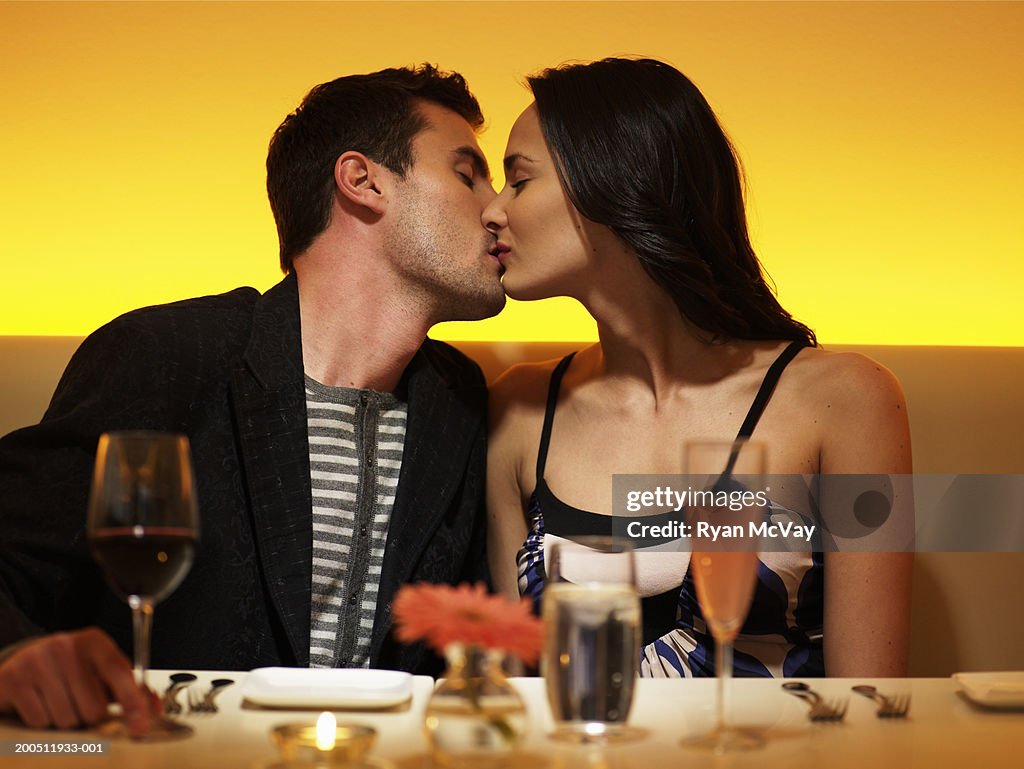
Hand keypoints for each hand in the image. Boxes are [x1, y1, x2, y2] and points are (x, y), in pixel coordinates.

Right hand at [0, 627, 152, 733]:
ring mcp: (37, 661)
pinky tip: (40, 703)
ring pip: (67, 719)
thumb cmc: (72, 668)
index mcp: (94, 641)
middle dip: (90, 714)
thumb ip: (130, 688)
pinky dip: (42, 721)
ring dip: (66, 719)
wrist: (25, 659)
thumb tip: (153, 709)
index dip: (133, 703)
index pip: (120, 673)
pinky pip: (40, 722)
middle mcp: (65, 646)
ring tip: (60, 700)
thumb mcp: (102, 669)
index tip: (139, 726)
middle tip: (80, 700)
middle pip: (93, 708)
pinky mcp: (14, 680)